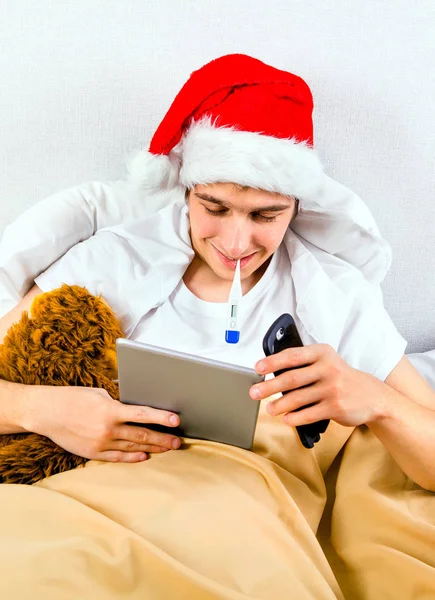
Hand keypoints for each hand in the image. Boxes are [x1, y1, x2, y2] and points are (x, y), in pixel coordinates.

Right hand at [24, 385, 180, 461]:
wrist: (46, 412)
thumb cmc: (73, 398)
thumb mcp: (99, 394)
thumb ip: (118, 403)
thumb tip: (136, 410)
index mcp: (111, 410)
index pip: (143, 414)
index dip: (161, 417)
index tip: (176, 421)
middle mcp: (108, 429)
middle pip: (142, 435)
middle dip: (162, 438)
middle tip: (178, 441)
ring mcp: (101, 443)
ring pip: (133, 447)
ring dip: (152, 448)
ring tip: (167, 448)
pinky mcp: (93, 453)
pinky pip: (118, 457)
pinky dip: (133, 457)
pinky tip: (144, 456)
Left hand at [249, 344, 387, 427]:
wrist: (373, 396)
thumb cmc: (341, 378)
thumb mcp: (326, 363)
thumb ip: (304, 365)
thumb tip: (272, 373)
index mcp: (322, 353)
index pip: (293, 355)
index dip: (272, 361)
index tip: (257, 367)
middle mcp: (328, 369)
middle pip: (291, 378)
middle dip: (269, 386)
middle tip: (254, 392)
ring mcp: (332, 389)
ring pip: (298, 398)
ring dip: (279, 405)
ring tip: (269, 408)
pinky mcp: (336, 407)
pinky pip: (309, 414)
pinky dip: (295, 417)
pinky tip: (286, 418)